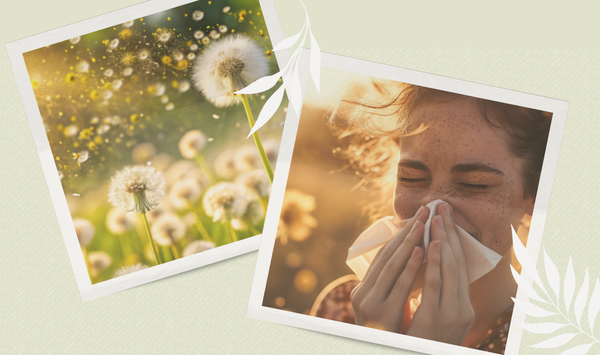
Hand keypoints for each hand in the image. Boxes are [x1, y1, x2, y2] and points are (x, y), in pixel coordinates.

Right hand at [350, 206, 428, 331]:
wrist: (378, 352)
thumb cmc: (386, 336)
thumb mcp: (385, 309)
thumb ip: (390, 290)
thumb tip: (406, 266)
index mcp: (363, 290)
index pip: (383, 256)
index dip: (399, 235)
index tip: (415, 218)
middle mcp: (363, 292)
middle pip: (387, 256)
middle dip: (407, 232)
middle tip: (424, 211)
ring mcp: (370, 302)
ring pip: (392, 266)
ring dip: (409, 242)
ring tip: (423, 224)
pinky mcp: (382, 313)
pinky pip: (399, 285)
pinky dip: (410, 266)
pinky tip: (422, 251)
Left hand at [406, 202, 474, 344]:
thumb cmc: (427, 341)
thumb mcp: (438, 316)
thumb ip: (439, 295)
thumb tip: (432, 267)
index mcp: (464, 306)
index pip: (460, 265)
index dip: (454, 239)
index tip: (447, 216)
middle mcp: (463, 308)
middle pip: (457, 262)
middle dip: (449, 233)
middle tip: (443, 207)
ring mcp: (452, 314)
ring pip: (449, 269)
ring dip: (443, 241)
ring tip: (438, 218)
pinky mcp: (436, 318)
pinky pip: (435, 285)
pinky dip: (434, 263)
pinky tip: (431, 244)